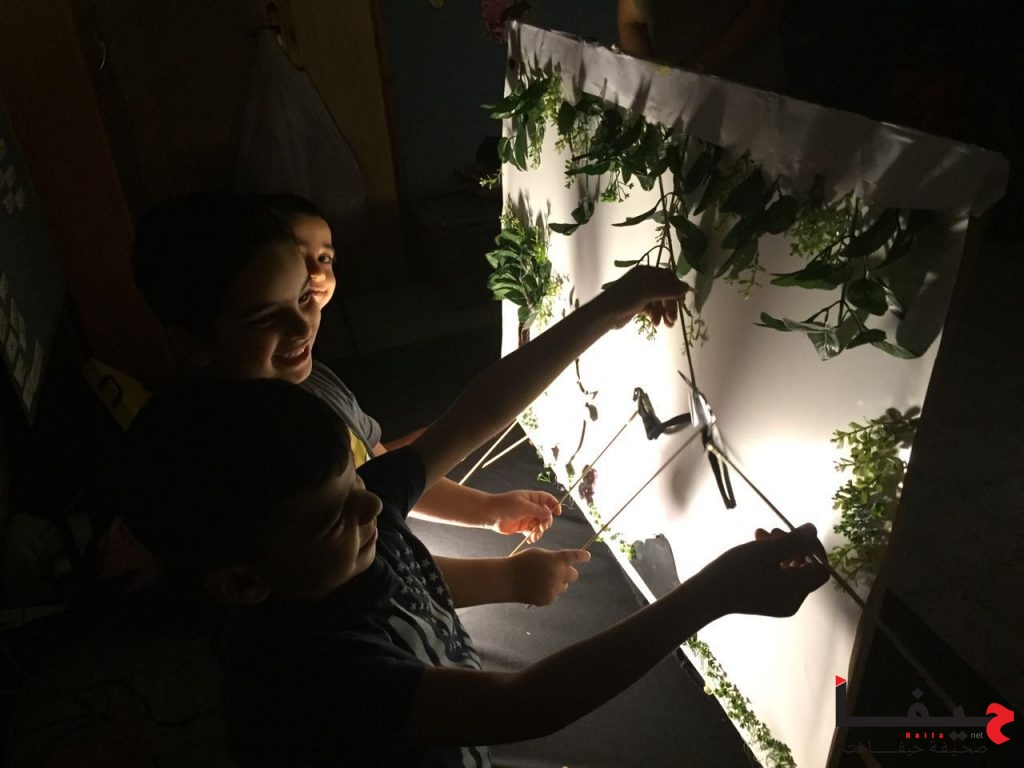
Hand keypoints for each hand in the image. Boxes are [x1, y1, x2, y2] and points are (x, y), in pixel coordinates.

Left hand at [487, 490, 560, 543]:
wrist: (490, 514)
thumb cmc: (505, 505)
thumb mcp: (523, 506)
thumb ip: (537, 510)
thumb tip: (550, 514)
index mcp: (532, 498)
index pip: (548, 499)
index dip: (554, 505)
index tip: (557, 513)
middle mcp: (532, 508)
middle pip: (546, 515)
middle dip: (546, 522)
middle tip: (542, 527)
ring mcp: (527, 518)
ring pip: (540, 525)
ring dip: (539, 531)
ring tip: (534, 536)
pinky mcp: (523, 527)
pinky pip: (532, 532)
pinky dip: (533, 536)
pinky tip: (530, 539)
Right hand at [508, 548, 590, 605]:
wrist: (507, 580)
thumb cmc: (522, 563)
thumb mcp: (539, 554)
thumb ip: (554, 558)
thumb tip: (565, 564)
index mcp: (556, 560)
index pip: (575, 557)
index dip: (582, 556)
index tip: (586, 556)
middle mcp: (558, 574)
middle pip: (574, 575)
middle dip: (568, 572)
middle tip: (558, 570)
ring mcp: (554, 588)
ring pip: (564, 586)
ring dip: (558, 582)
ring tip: (542, 579)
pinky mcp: (549, 599)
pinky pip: (555, 594)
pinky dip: (550, 591)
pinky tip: (537, 587)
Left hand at [600, 266, 688, 328]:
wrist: (604, 314)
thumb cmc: (625, 298)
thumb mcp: (648, 292)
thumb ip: (668, 290)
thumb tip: (687, 287)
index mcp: (646, 272)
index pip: (668, 277)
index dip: (676, 288)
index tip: (682, 301)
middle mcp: (644, 280)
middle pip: (665, 291)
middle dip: (670, 305)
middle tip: (673, 319)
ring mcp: (640, 293)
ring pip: (659, 301)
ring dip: (664, 313)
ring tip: (667, 325)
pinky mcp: (637, 305)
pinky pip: (652, 309)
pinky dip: (655, 315)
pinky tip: (655, 323)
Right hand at [693, 523, 829, 618]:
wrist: (706, 596)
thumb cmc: (734, 572)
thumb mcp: (764, 551)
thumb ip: (793, 540)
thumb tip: (813, 529)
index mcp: (795, 590)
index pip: (821, 568)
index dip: (813, 548)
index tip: (795, 532)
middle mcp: (793, 600)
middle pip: (805, 567)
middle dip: (792, 545)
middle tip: (770, 531)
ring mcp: (781, 603)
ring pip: (791, 570)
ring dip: (780, 549)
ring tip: (759, 534)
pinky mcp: (769, 601)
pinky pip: (780, 577)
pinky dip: (772, 561)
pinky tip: (756, 547)